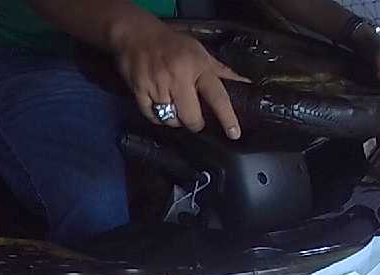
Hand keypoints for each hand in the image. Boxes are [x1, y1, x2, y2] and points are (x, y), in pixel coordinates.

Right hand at [112, 19, 248, 137]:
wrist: (137, 35)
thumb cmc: (172, 44)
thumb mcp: (199, 52)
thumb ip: (219, 70)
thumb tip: (243, 82)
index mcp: (198, 66)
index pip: (217, 97)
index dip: (227, 117)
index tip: (234, 134)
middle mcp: (178, 77)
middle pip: (191, 116)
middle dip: (194, 123)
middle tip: (194, 120)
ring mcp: (158, 85)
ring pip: (170, 119)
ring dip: (174, 119)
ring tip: (174, 107)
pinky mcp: (140, 91)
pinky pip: (152, 117)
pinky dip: (157, 117)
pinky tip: (159, 107)